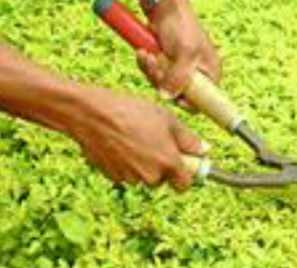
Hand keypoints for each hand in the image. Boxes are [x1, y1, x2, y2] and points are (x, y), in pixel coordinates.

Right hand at [70, 87, 207, 190]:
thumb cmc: (131, 112)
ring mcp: (130, 178)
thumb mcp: (166, 118)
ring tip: (134, 136)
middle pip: (162, 178)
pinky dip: (125, 162)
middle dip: (161, 164)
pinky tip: (119, 142)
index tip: (183, 161)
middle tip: (155, 139)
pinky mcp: (112, 176)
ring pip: (142, 175)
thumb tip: (204, 150)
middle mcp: (150, 176)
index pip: (185, 184)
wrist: (93, 114)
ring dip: (142, 162)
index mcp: (168, 163)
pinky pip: (125, 172)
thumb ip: (188, 138)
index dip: (185, 172)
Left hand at [137, 0, 221, 105]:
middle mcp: (196, 72)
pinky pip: (152, 74)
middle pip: (177, 93)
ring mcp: (178, 68)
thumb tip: (167, 97)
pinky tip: (144, 52)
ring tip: (147, 54)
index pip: (204, 100)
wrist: (163, 6)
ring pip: (162, 84)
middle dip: (162, 79)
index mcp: (211, 71)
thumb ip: (178, 78)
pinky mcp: (164, 63)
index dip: (189, 102)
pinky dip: (146, 65)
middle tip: (156, 63)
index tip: (175, 98)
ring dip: (151, 70)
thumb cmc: (181, 25)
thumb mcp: (184, 53)